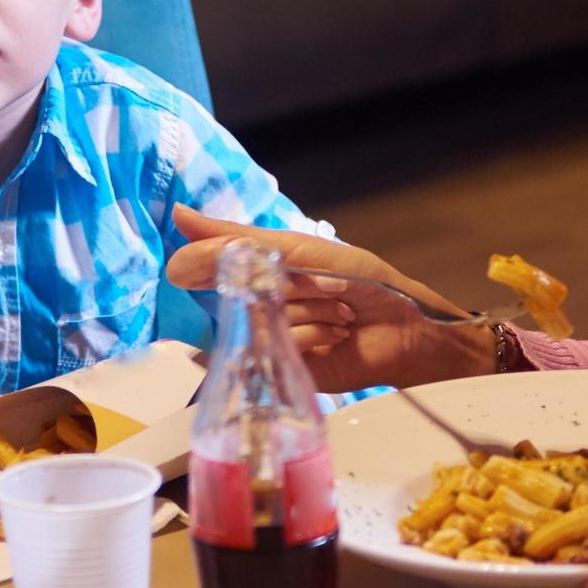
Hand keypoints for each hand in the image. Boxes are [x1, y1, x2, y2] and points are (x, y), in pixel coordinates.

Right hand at [165, 206, 494, 390]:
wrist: (409, 329)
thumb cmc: (363, 281)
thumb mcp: (301, 250)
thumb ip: (238, 239)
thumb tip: (178, 215)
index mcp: (265, 270)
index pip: (215, 262)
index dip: (204, 263)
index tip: (188, 268)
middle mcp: (264, 305)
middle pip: (238, 291)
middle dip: (281, 284)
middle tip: (318, 285)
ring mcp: (274, 340)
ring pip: (259, 321)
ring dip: (307, 310)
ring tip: (339, 313)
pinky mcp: (286, 372)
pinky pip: (277, 351)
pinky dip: (311, 337)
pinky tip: (336, 337)